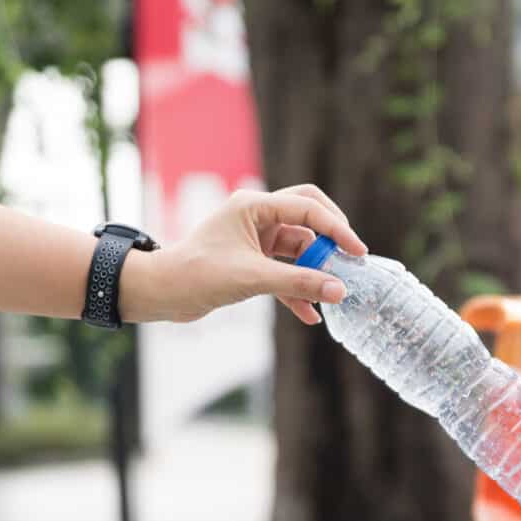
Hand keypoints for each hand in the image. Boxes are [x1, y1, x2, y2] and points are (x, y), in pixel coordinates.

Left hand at [118, 184, 367, 324]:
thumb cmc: (198, 275)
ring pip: (299, 249)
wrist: (163, 293)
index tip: (357, 252)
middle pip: (308, 216)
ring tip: (335, 293)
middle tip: (351, 257)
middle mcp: (257, 216)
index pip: (308, 208)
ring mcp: (255, 239)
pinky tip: (311, 315)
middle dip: (331, 238)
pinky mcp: (252, 262)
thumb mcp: (253, 278)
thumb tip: (339, 290)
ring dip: (315, 270)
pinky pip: (284, 271)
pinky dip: (297, 290)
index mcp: (254, 206)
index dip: (337, 229)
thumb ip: (299, 283)